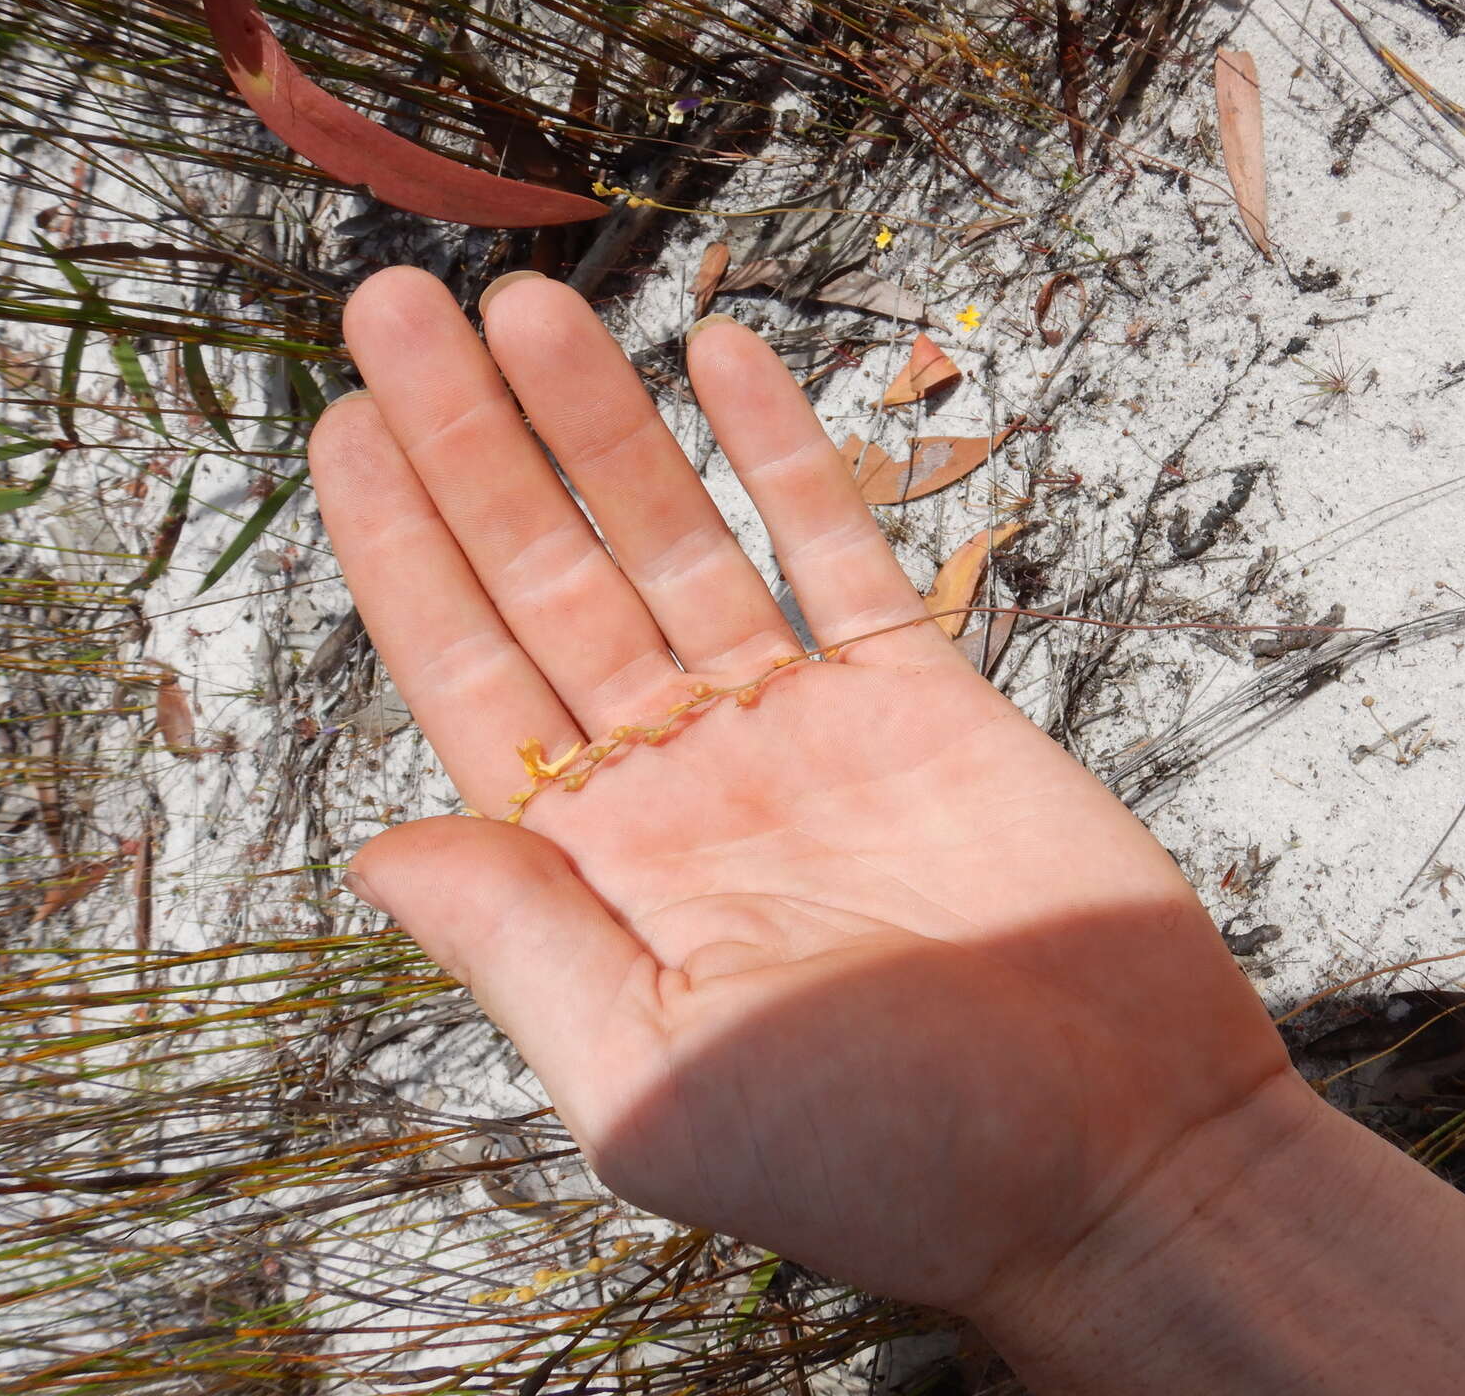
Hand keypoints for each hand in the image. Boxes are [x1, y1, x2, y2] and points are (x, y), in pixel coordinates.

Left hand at [310, 267, 1290, 1313]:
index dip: (402, 552)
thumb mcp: (659, 1081)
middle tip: (398, 305)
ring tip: (527, 308)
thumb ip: (523, 948)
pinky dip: (782, 454)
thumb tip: (372, 846)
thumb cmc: (892, 1159)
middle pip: (553, 582)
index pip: (471, 683)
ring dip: (601, 425)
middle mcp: (690, 785)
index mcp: (607, 876)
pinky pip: (839, 551)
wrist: (1120, 1159)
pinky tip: (720, 359)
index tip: (343, 426)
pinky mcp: (927, 701)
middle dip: (472, 446)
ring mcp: (807, 731)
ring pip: (681, 543)